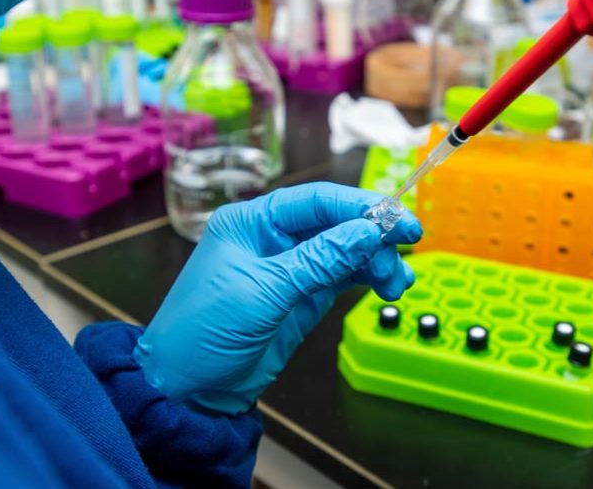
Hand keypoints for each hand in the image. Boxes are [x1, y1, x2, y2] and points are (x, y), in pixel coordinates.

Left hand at [134, 182, 421, 413]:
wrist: (186, 392)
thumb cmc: (204, 333)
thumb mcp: (263, 293)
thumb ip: (319, 260)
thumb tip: (369, 230)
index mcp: (252, 222)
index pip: (316, 200)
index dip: (362, 206)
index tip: (400, 220)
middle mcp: (273, 237)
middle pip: (337, 223)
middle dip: (374, 237)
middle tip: (406, 253)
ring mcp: (290, 267)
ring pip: (346, 250)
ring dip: (376, 261)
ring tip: (397, 283)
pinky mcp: (302, 296)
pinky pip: (343, 276)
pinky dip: (367, 278)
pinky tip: (388, 285)